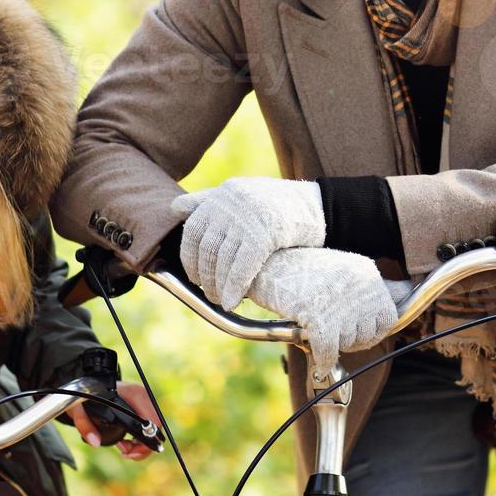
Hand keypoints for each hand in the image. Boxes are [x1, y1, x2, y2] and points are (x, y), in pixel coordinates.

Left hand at [67, 381, 161, 460]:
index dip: (145, 440)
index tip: (127, 450)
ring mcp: (144, 402)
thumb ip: (85, 425)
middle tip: (124, 452)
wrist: (88, 384)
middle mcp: (142, 396)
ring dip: (142, 445)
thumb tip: (95, 442)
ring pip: (155, 429)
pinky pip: (150, 427)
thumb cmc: (85, 394)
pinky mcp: (142, 408)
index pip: (151, 420)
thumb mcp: (78, 409)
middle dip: (143, 446)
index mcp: (133, 394)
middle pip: (156, 427)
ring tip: (124, 448)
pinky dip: (142, 440)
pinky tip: (128, 443)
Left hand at [172, 177, 324, 310]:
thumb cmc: (280, 204)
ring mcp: (248, 217)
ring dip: (219, 286)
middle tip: (208, 294)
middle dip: (205, 275)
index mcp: (224, 194)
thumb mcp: (242, 193)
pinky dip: (235, 286)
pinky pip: (242, 266)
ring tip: (221, 300)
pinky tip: (233, 301)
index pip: (193, 229)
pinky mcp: (265, 233)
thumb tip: (175, 206)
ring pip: (223, 259)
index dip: (190, 257)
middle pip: (207, 247)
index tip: (194, 276)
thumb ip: (208, 199)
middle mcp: (232, 202)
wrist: (320, 206)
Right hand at [247, 246, 399, 372]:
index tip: (351, 330)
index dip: (369, 331)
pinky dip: (322, 360)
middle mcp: (358, 285)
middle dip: (351, 341)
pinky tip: (316, 356)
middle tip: (329, 332)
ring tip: (316, 330)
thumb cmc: (301, 272)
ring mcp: (339, 300)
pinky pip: (329, 352)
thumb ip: (373, 287)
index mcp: (366, 273)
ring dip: (333, 346)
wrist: (263, 263)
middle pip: (368, 335)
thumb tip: (408, 291)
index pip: (388, 318)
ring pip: (348, 344)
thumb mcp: (344, 271)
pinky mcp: (318, 316)